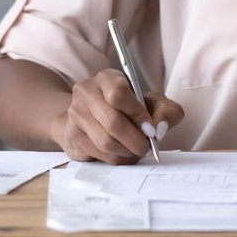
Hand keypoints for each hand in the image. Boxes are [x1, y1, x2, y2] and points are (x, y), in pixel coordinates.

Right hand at [52, 68, 183, 163]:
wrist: (91, 117)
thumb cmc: (128, 108)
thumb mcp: (151, 102)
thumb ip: (165, 111)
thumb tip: (159, 130)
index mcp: (106, 78)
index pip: (118, 93)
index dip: (138, 114)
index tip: (151, 130)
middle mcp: (86, 92)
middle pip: (112, 122)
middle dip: (135, 140)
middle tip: (146, 147)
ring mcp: (75, 115)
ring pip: (105, 142)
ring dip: (126, 152)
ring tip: (136, 151)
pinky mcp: (71, 137)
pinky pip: (97, 154)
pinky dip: (116, 158)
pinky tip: (123, 154)